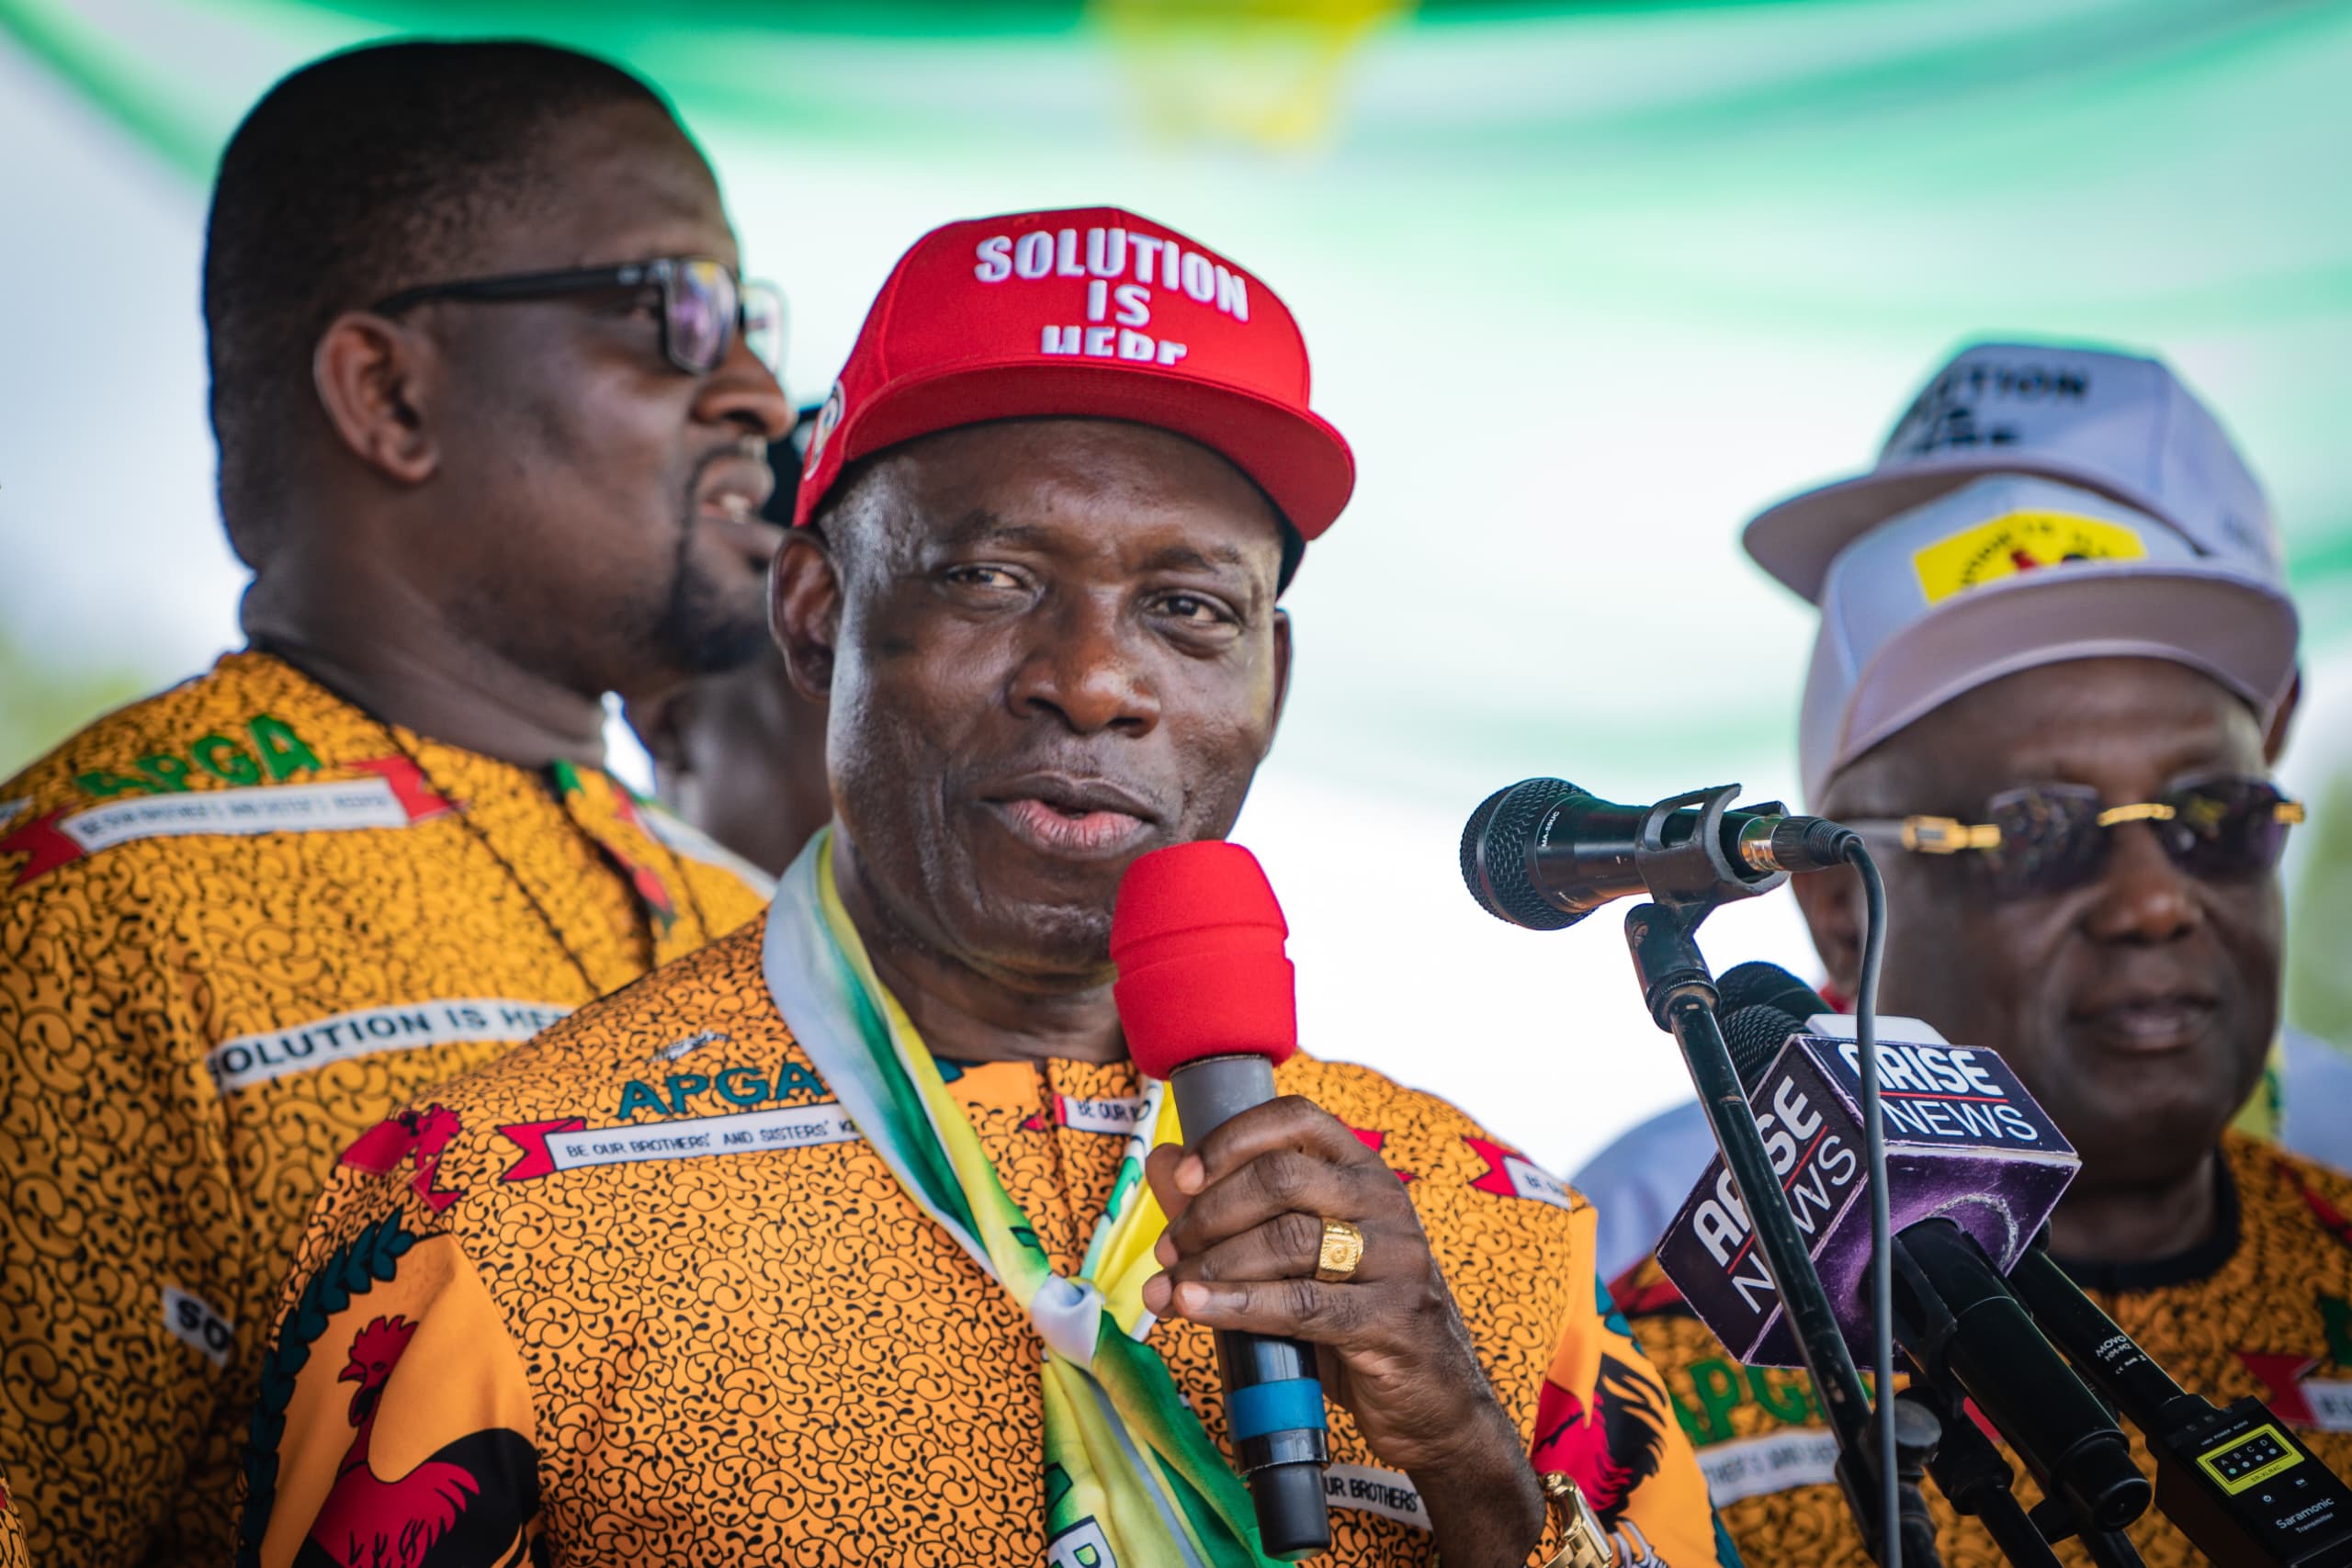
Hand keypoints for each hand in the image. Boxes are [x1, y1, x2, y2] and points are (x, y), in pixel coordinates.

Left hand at [1141, 1096, 1543, 1566]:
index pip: (1296, 1119)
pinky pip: (1302, 1304)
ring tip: (1169, 1290)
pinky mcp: (1393, 1318)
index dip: (1231, 1140)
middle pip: (1282, 1177)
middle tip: (1167, 1249)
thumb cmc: (1353, 1317)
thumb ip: (1227, 1206)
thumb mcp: (1294, 1257)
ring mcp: (1397, 1258)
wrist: (1434, 1403)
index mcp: (1362, 1171)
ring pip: (1288, 1240)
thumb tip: (1163, 1161)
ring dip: (1214, 1265)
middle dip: (1210, 1212)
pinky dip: (1238, 1306)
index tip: (1183, 1175)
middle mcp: (1385, 1202)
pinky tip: (1196, 1310)